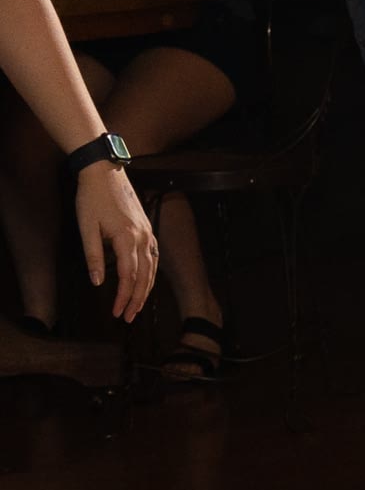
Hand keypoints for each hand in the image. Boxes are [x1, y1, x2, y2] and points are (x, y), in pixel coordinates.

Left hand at [76, 163, 156, 322]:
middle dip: (137, 300)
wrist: (104, 172)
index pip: (128, 277)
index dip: (123, 297)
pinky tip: (147, 281)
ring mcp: (148, 234)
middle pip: (144, 277)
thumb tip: (98, 282)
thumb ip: (93, 256)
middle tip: (128, 317)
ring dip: (146, 290)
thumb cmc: (92, 198)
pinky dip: (151, 274)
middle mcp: (143, 238)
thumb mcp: (86, 227)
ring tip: (138, 306)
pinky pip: (153, 258)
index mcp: (127, 239)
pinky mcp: (147, 229)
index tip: (116, 312)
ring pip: (152, 269)